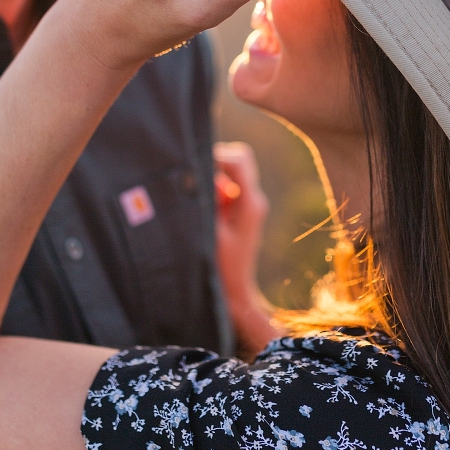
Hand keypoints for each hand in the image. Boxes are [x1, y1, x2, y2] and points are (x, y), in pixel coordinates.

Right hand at [214, 142, 279, 356]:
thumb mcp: (209, 231)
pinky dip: (212, 194)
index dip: (216, 155)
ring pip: (227, 175)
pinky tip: (202, 215)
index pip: (238, 159)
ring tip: (198, 208)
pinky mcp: (240, 212)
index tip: (195, 167)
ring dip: (210, 184)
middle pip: (235, 161)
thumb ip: (207, 199)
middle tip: (195, 188)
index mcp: (250, 202)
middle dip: (212, 168)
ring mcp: (248, 205)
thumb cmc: (220, 266)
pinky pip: (225, 190)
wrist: (233, 295)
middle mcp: (253, 199)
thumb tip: (201, 172)